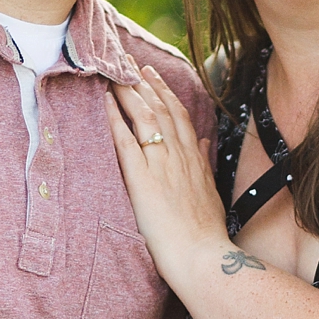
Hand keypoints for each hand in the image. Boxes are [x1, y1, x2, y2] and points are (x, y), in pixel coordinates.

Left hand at [107, 63, 225, 286]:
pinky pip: (126, 141)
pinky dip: (116, 119)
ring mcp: (161, 165)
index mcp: (194, 159)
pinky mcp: (143, 180)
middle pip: (160, 108)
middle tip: (129, 62)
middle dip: (144, 82)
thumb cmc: (206, 232)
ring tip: (115, 72)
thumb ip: (204, 164)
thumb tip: (204, 142)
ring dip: (129, 91)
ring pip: (145, 117)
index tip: (152, 76)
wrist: (202, 256)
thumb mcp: (211, 192)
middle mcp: (179, 155)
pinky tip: (106, 102)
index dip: (164, 92)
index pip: (178, 115)